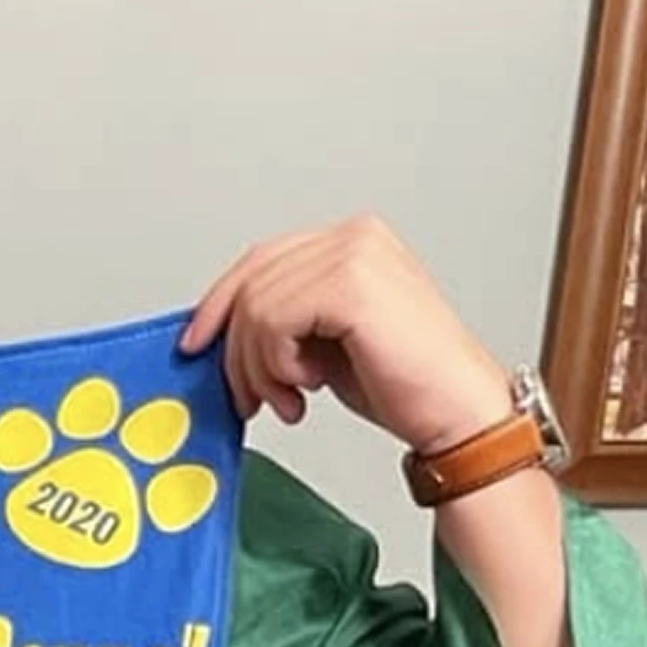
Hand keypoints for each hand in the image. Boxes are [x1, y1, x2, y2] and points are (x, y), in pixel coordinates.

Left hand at [180, 218, 513, 459]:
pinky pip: (273, 322)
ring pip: (255, 307)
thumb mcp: (320, 343)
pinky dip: (277, 366)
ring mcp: (355, 254)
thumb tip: (215, 334)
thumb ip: (280, 322)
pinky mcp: (351, 284)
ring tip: (288, 399)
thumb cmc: (398, 382)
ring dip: (258, 369)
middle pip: (250, 284)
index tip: (196, 347)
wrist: (451, 409)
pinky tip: (309, 387)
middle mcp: (353, 237)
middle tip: (254, 399)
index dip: (217, 305)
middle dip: (236, 353)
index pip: (258, 261)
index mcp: (348, 243)